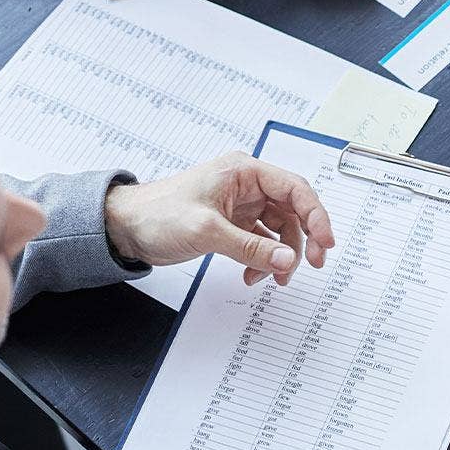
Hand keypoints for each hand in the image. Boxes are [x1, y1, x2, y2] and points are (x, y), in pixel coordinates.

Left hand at [104, 153, 334, 284]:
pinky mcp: (232, 224)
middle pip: (293, 211)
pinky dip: (263, 259)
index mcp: (244, 172)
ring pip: (280, 230)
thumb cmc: (156, 214)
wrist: (123, 228)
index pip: (295, 189)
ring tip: (273, 278)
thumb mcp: (207, 231)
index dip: (317, 215)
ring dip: (281, 255)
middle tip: (312, 264)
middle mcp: (247, 185)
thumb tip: (288, 260)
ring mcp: (241, 205)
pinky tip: (252, 274)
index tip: (326, 243)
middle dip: (303, 240)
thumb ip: (251, 247)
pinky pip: (262, 242)